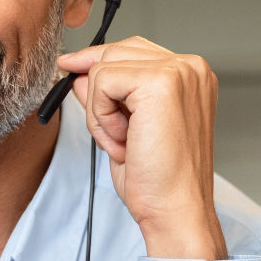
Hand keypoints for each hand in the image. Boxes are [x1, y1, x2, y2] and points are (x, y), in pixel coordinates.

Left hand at [60, 36, 228, 260]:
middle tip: (116, 137)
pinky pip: (102, 82)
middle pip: (116, 51)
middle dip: (98, 94)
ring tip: (125, 144)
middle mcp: (191, 67)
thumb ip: (104, 96)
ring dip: (100, 112)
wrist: (175, 211)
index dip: (98, 63)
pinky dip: (101, 117)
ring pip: (104, 67)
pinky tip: (124, 141)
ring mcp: (179, 71)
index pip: (133, 49)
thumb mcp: (124, 129)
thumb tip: (77, 74)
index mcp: (190, 76)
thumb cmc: (159, 181)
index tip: (69, 69)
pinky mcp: (160, 83)